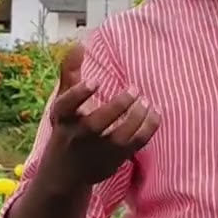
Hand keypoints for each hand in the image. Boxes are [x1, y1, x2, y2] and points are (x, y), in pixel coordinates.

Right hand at [44, 43, 160, 185]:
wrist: (65, 173)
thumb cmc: (67, 128)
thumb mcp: (62, 103)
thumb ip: (70, 73)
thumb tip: (79, 44)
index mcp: (63, 118)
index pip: (67, 106)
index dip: (80, 94)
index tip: (96, 81)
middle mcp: (78, 136)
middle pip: (96, 124)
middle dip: (117, 106)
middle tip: (134, 88)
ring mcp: (97, 151)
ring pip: (119, 137)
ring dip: (136, 117)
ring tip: (146, 100)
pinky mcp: (114, 160)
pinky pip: (135, 145)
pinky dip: (148, 129)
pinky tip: (155, 112)